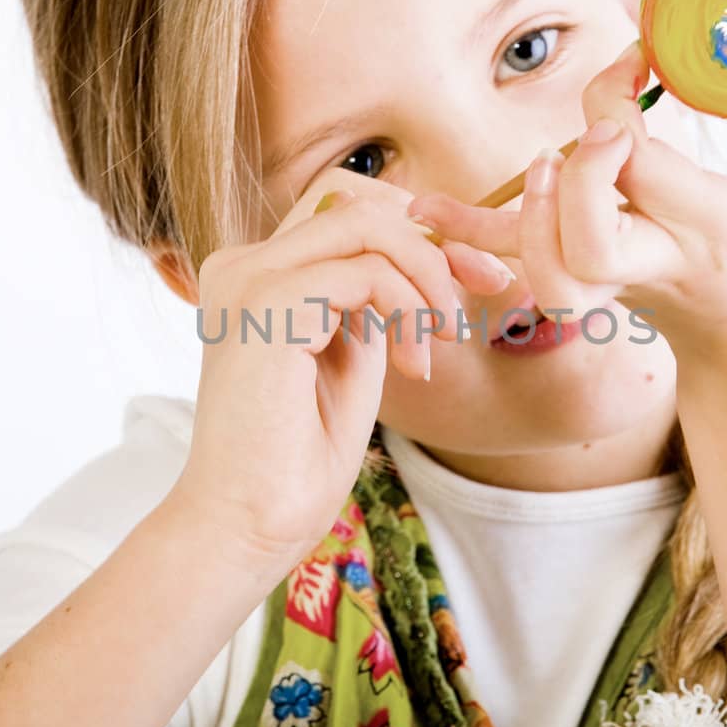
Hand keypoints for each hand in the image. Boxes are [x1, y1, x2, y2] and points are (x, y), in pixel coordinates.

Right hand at [174, 167, 512, 572]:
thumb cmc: (297, 459)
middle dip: (437, 244)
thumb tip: (427, 251)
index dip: (421, 234)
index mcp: (257, 274)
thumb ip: (371, 299)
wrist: (248, 523)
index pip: (347, 210)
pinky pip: (367, 271)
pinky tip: (414, 366)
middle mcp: (243, 264)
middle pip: (360, 203)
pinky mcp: (266, 303)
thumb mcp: (352, 356)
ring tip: (442, 341)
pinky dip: (408, 309)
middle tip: (483, 295)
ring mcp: (248, 278)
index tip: (478, 280)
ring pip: (368, 225)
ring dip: (427, 277)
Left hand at [404, 25, 726, 383]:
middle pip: (586, 245)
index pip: (644, 169)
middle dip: (577, 180)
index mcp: (712, 232)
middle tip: (604, 133)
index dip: (622, 103)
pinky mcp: (578, 283)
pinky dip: (466, 240)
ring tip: (541, 167)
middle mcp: (653, 264)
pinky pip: (508, 269)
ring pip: (540, 275)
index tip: (642, 54)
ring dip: (519, 218)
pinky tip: (425, 211)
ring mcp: (609, 283)